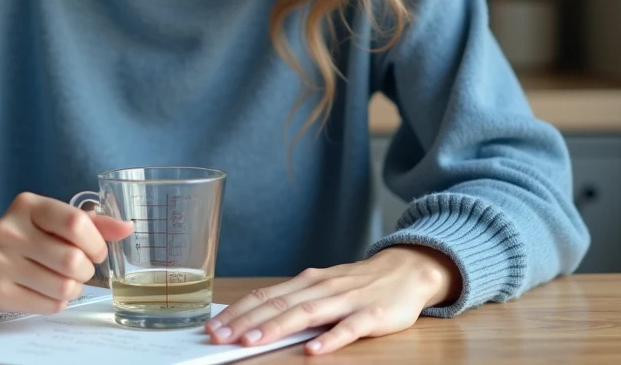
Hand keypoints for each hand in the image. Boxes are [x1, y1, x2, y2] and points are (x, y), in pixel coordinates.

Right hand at [0, 192, 133, 313]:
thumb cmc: (27, 236)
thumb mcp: (54, 220)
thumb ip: (93, 223)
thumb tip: (127, 228)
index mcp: (27, 205)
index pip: (75, 223)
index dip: (96, 242)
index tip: (97, 250)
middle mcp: (9, 231)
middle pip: (73, 260)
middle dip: (87, 269)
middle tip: (81, 267)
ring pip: (64, 287)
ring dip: (75, 288)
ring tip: (65, 279)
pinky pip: (50, 305)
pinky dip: (59, 301)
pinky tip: (48, 290)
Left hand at [206, 245, 460, 355]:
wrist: (407, 270)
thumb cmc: (359, 284)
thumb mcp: (324, 288)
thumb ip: (295, 302)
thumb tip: (255, 321)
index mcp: (307, 282)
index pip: (265, 295)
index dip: (238, 311)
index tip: (213, 327)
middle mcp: (322, 287)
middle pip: (279, 304)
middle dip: (246, 322)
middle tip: (219, 337)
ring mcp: (347, 299)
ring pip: (306, 313)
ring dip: (277, 328)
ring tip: (252, 342)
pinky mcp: (372, 314)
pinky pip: (349, 327)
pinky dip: (330, 338)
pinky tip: (314, 350)